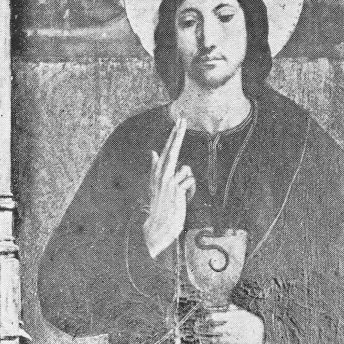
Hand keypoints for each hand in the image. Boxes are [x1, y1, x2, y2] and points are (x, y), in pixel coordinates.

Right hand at [143, 118, 195, 258]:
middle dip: (177, 134)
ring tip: (181, 194)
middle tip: (183, 119)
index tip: (179, 121)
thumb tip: (152, 152)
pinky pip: (190, 182)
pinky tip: (184, 199)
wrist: (159, 225)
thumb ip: (155, 168)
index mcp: (157, 172)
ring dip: (188, 182)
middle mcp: (161, 174)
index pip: (167, 149)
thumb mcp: (156, 186)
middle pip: (172, 149)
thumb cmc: (160, 205)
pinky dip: (191, 191)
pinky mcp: (176, 189)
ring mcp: (168, 181)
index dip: (173, 135)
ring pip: (186, 170)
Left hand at [204, 304, 263, 343]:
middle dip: (200, 329)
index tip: (202, 319)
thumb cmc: (250, 322)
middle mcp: (231, 329)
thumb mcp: (242, 312)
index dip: (204, 318)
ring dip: (204, 340)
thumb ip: (228, 309)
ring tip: (200, 338)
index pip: (212, 317)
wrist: (264, 336)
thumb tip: (215, 304)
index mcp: (232, 318)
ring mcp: (232, 341)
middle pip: (210, 330)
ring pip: (213, 342)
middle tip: (196, 329)